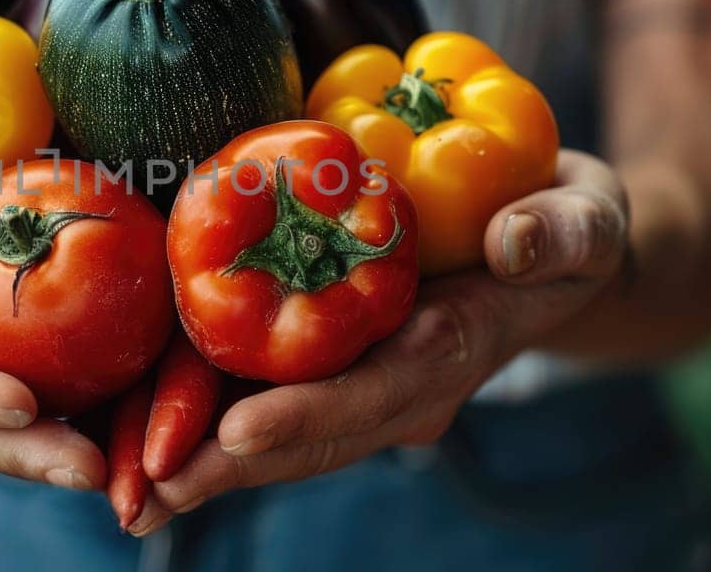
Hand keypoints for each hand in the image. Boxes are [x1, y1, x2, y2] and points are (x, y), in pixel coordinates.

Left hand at [128, 150, 628, 534]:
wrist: (551, 255)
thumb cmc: (565, 229)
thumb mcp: (582, 219)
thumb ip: (560, 231)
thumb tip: (515, 246)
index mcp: (450, 352)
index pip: (378, 393)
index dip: (309, 414)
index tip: (238, 432)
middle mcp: (399, 386)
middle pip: (310, 436)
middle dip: (229, 466)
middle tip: (149, 488)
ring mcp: (363, 384)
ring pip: (278, 436)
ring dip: (202, 464)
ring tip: (128, 491)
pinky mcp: (331, 368)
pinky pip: (261, 397)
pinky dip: (202, 420)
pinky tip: (136, 441)